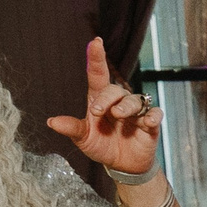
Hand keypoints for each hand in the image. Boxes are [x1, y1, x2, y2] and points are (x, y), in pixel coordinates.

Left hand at [46, 38, 160, 177]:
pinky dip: (152, 116)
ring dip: (126, 106)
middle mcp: (118, 102)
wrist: (123, 165)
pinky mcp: (150, 124)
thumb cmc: (102, 146)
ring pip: (134, 100)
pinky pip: (155, 113)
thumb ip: (72, 129)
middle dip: (107, 98)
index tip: (95, 42)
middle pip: (115, 90)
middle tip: (98, 112)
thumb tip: (51, 122)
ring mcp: (135, 112)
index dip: (96, 58)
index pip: (98, 75)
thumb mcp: (84, 139)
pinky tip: (147, 121)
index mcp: (99, 101)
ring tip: (119, 116)